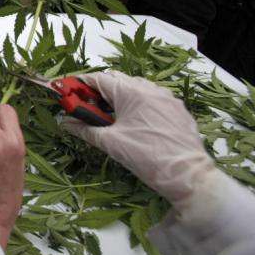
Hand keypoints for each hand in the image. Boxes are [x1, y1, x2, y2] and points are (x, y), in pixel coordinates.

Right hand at [61, 70, 220, 215]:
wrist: (188, 177)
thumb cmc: (146, 158)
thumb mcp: (110, 143)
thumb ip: (85, 129)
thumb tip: (66, 123)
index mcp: (131, 92)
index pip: (99, 78)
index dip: (81, 85)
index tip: (69, 94)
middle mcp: (150, 88)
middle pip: (117, 81)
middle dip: (100, 91)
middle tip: (89, 109)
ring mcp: (166, 98)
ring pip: (136, 88)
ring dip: (120, 97)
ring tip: (112, 118)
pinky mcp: (178, 109)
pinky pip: (153, 98)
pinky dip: (139, 104)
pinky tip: (136, 124)